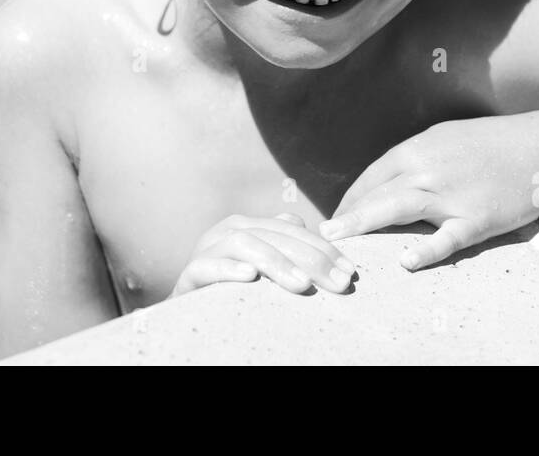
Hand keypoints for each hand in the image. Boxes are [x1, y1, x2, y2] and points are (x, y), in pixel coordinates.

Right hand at [170, 213, 355, 297]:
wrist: (188, 315)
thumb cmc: (233, 290)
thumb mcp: (263, 266)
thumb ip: (281, 243)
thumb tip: (302, 223)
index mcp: (249, 226)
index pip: (294, 231)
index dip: (324, 249)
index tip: (350, 272)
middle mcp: (227, 231)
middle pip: (274, 236)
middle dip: (311, 258)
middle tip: (337, 283)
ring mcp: (205, 251)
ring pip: (243, 244)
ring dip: (275, 262)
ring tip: (302, 285)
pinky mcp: (188, 275)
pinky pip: (205, 267)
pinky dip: (228, 269)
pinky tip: (249, 277)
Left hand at [320, 118, 538, 270]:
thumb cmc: (493, 144)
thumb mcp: (447, 139)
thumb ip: (417, 159)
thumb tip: (388, 179)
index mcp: (419, 148)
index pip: (373, 176)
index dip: (352, 198)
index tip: (338, 217)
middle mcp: (428, 169)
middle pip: (377, 192)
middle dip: (348, 214)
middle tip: (324, 234)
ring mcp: (451, 195)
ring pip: (398, 209)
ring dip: (363, 224)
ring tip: (338, 239)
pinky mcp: (476, 219)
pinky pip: (446, 238)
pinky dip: (425, 250)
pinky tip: (404, 261)